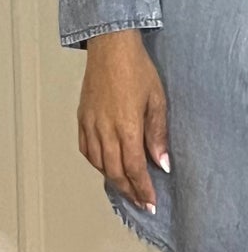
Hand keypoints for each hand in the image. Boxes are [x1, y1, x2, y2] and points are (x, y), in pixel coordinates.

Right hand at [78, 30, 169, 212]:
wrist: (111, 49)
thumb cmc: (138, 70)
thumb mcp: (157, 101)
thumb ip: (158, 135)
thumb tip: (162, 163)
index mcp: (126, 127)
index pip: (134, 168)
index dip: (142, 189)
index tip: (151, 202)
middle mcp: (105, 130)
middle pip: (115, 171)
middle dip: (130, 191)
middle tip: (141, 202)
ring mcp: (91, 125)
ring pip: (99, 164)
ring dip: (113, 180)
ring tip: (128, 189)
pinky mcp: (83, 119)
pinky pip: (87, 150)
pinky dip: (97, 163)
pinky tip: (107, 167)